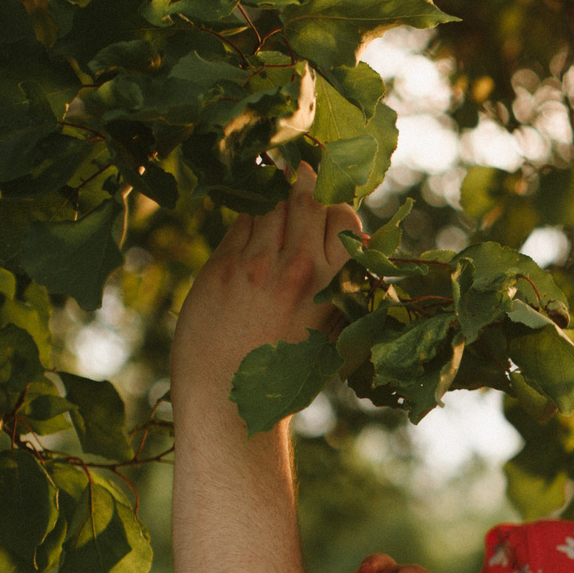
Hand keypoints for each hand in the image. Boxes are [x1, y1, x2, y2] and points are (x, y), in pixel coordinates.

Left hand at [168, 164, 359, 403]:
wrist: (229, 399)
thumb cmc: (285, 373)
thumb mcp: (330, 333)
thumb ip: (340, 289)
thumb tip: (352, 247)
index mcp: (331, 287)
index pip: (342, 218)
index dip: (337, 208)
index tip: (331, 208)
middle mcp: (296, 269)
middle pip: (305, 200)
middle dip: (305, 185)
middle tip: (303, 174)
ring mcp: (255, 265)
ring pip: (270, 206)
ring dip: (275, 201)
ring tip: (277, 201)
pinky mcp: (221, 267)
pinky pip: (240, 224)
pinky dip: (248, 222)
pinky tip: (251, 233)